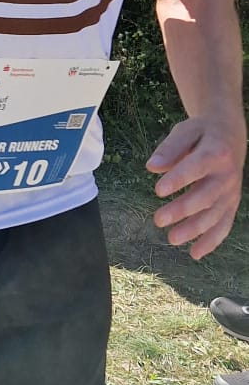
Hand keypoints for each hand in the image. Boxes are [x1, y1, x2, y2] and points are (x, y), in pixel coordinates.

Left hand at [146, 116, 246, 259]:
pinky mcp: (231, 204)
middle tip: (158, 219)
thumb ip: (169, 148)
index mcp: (216, 152)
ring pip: (214, 215)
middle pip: (205, 196)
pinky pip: (224, 225)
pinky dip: (211, 241)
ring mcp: (231, 192)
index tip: (158, 190)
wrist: (229, 134)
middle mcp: (227, 175)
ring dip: (194, 230)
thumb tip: (152, 167)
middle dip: (181, 210)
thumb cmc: (202, 133)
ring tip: (171, 239)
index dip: (178, 180)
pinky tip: (194, 253)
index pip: (196, 167)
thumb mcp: (185, 131)